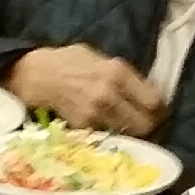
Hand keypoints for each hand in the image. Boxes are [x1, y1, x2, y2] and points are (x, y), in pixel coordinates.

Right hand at [4, 45, 163, 137]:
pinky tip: (103, 125)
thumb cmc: (67, 62)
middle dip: (148, 126)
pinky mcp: (83, 128)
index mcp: (117, 73)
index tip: (156, 111)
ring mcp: (96, 115)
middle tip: (144, 123)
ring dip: (130, 133)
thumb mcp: (99, 57)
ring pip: (128, 134)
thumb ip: (121, 74)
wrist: (35, 76)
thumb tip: (141, 90)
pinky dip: (109, 134)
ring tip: (123, 126)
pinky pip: (107, 136)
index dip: (159, 110)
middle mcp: (110, 95)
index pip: (154, 102)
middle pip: (145, 124)